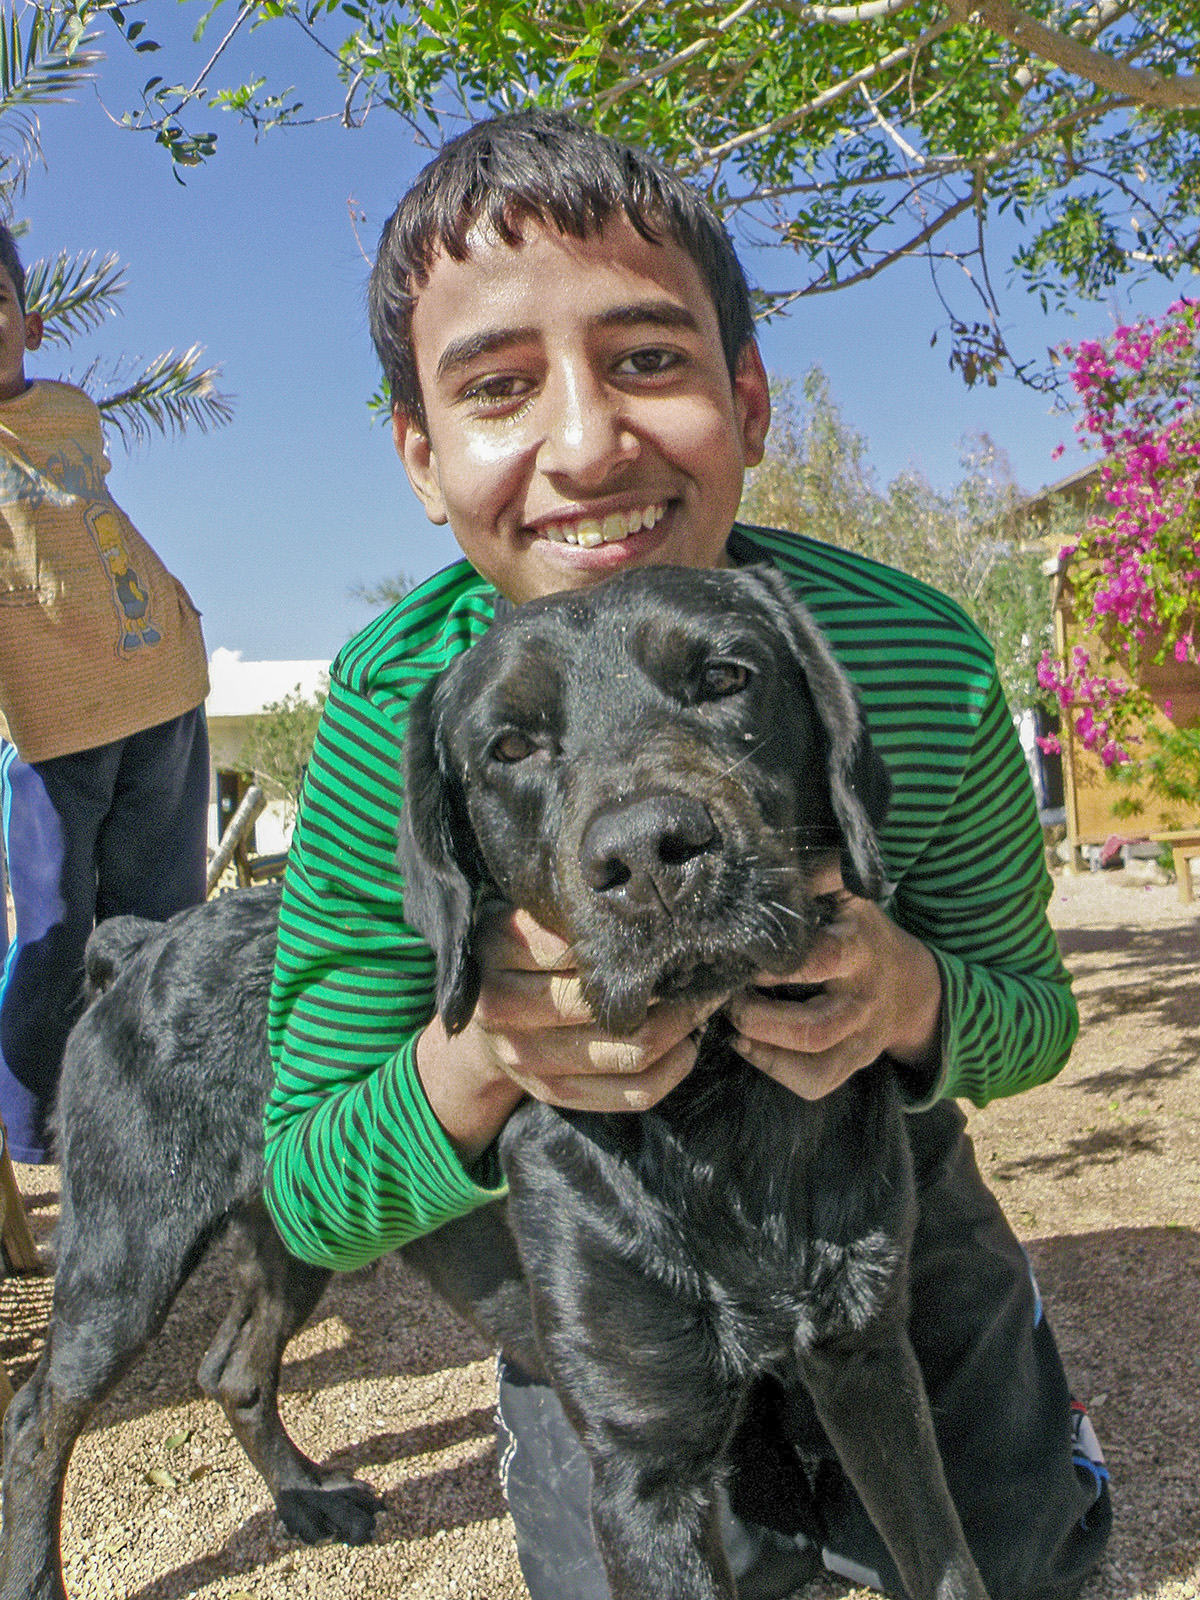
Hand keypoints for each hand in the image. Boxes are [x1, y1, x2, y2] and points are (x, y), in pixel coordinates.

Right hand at [417, 904, 723, 1160]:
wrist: (478, 1026)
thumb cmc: (518, 956)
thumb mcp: (526, 917)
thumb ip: (563, 910)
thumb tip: (640, 899)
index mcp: (498, 951)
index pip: (571, 948)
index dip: (626, 943)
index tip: (671, 928)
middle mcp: (504, 1010)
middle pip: (602, 1005)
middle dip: (666, 987)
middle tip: (704, 966)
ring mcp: (527, 1060)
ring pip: (627, 1053)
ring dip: (679, 1028)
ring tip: (702, 1001)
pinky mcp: (555, 1095)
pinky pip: (631, 1095)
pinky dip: (672, 1070)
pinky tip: (688, 1044)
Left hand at [724, 863, 942, 1101]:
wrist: (913, 986)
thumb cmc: (863, 934)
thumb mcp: (851, 897)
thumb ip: (821, 874)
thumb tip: (778, 851)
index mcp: (858, 949)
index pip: (822, 960)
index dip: (777, 965)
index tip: (742, 955)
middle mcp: (861, 998)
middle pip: (814, 1026)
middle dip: (760, 1018)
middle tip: (727, 997)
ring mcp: (859, 1037)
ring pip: (815, 1060)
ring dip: (765, 1046)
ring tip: (733, 1024)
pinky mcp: (852, 1063)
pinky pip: (817, 1082)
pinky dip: (777, 1070)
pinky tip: (748, 1046)